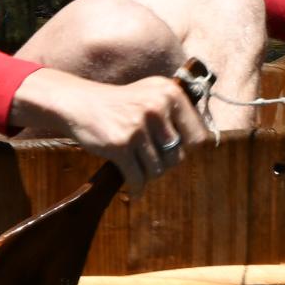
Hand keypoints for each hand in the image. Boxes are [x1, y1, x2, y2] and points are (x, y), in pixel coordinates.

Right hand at [10, 70, 213, 186]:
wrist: (80, 103)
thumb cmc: (121, 103)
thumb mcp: (151, 93)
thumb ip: (177, 112)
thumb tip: (203, 142)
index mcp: (170, 93)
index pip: (198, 136)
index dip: (186, 148)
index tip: (172, 149)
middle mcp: (157, 107)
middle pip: (178, 157)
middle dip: (164, 163)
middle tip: (149, 159)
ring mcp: (138, 126)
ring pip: (158, 170)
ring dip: (148, 174)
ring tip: (138, 166)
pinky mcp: (120, 145)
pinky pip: (137, 178)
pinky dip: (136, 188)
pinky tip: (133, 190)